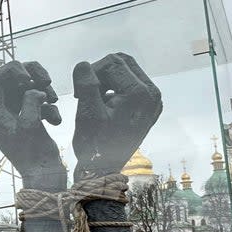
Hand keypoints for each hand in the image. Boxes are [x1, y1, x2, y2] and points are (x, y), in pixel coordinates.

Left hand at [0, 61, 65, 190]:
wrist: (45, 175)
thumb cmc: (34, 155)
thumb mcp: (30, 126)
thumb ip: (30, 101)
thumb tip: (35, 89)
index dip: (10, 71)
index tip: (28, 77)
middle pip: (8, 78)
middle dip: (29, 75)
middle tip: (46, 81)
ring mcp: (13, 113)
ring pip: (25, 86)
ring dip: (42, 88)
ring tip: (55, 99)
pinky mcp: (26, 116)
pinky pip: (36, 99)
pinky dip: (48, 104)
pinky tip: (55, 120)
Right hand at [72, 52, 161, 179]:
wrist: (105, 169)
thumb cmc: (95, 145)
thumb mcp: (87, 112)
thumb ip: (86, 84)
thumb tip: (83, 64)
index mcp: (140, 93)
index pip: (112, 62)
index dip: (91, 72)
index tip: (78, 93)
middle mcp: (152, 94)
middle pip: (123, 62)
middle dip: (100, 73)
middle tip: (85, 92)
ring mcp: (152, 101)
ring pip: (126, 71)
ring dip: (106, 80)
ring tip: (94, 99)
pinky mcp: (148, 107)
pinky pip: (131, 85)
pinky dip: (114, 89)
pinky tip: (104, 106)